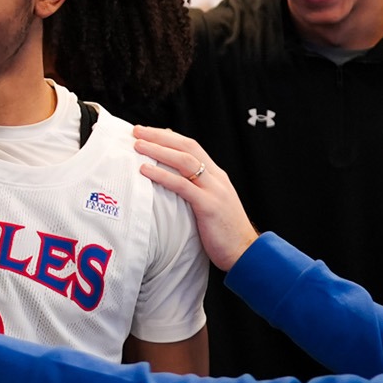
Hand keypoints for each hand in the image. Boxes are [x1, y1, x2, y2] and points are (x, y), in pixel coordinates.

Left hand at [134, 125, 258, 270]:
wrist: (245, 251)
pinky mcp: (209, 206)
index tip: (148, 131)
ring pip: (184, 161)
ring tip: (137, 145)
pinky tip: (145, 170)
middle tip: (137, 130)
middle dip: (160, 136)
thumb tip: (171, 179)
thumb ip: (195, 188)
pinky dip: (162, 175)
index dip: (169, 136)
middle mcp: (216, 178)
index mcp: (216, 176)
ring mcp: (214, 190)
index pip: (191, 146)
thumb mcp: (210, 202)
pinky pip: (183, 186)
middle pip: (187, 147)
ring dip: (158, 150)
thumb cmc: (223, 231)